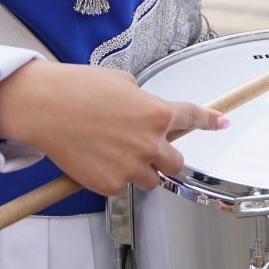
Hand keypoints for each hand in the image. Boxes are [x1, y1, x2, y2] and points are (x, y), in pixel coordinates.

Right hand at [0, 61, 227, 196]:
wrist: (45, 107)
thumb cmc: (78, 88)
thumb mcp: (121, 82)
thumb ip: (141, 101)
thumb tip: (144, 113)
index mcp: (156, 113)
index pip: (193, 117)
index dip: (210, 120)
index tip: (222, 122)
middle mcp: (150, 143)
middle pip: (175, 163)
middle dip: (163, 156)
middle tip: (144, 148)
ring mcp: (131, 167)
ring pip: (149, 179)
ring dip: (138, 170)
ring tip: (110, 151)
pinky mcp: (110, 185)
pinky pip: (120, 186)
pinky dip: (111, 177)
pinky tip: (93, 158)